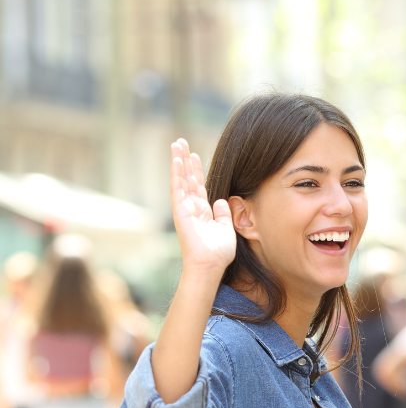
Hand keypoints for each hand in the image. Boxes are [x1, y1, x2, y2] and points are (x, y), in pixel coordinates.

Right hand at [171, 139, 235, 276]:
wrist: (210, 264)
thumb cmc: (219, 253)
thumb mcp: (226, 229)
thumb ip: (223, 214)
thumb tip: (221, 200)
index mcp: (203, 212)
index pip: (199, 186)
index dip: (197, 170)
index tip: (195, 155)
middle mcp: (192, 207)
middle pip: (188, 178)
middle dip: (185, 160)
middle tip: (181, 142)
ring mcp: (185, 208)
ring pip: (181, 179)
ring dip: (179, 160)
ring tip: (177, 143)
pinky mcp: (180, 210)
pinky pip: (178, 187)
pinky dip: (177, 172)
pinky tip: (177, 158)